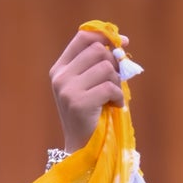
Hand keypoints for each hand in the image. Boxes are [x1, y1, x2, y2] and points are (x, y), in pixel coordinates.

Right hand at [50, 29, 126, 151]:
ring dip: (117, 83)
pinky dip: (119, 96)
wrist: (83, 147)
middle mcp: (60, 77)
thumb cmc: (91, 114)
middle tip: (115, 82)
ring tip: (112, 97)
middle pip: (98, 50)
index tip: (121, 43)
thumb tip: (122, 41)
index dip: (104, 35)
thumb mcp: (89, 84)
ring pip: (106, 67)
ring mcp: (67, 90)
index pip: (83, 37)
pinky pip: (110, 87)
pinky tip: (115, 105)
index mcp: (59, 69)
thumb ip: (99, 62)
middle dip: (114, 63)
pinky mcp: (78, 103)